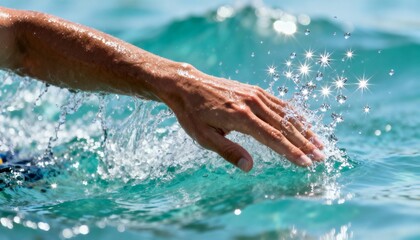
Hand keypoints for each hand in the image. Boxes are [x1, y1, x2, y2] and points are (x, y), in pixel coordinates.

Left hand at [162, 65, 324, 171]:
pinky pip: (280, 103)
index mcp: (240, 117)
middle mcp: (252, 103)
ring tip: (319, 143)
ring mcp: (255, 94)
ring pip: (286, 114)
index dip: (291, 152)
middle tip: (322, 157)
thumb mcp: (204, 137)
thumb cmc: (192, 114)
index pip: (273, 138)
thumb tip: (250, 167)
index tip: (307, 163)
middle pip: (285, 126)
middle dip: (305, 143)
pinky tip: (303, 124)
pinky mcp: (255, 90)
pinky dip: (294, 115)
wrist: (186, 85)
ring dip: (304, 129)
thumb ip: (228, 151)